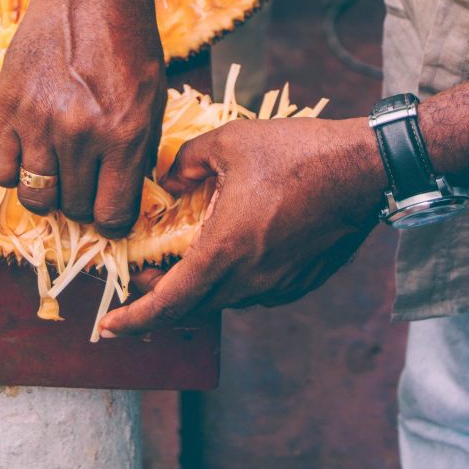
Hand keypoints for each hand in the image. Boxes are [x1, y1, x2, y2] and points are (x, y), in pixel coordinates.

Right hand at [0, 0, 165, 238]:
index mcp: (125, 134)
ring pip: (36, 197)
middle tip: (86, 179)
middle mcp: (81, 134)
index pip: (112, 215)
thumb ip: (141, 149)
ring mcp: (39, 121)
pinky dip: (13, 170)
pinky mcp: (6, 105)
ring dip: (49, 190)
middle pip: (74, 207)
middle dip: (83, 202)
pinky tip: (29, 151)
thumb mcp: (154, 94)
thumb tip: (126, 197)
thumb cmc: (128, 38)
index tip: (110, 211)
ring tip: (59, 167)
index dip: (113, 220)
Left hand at [98, 115, 382, 334]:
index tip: (108, 326)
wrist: (361, 169)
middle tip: (141, 277)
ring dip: (197, 287)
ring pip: (224, 299)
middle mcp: (250, 279)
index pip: (169, 303)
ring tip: (183, 257)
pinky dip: (230, 280)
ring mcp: (278, 284)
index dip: (134, 318)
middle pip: (192, 306)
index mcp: (225, 251)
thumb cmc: (296, 153)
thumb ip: (187, 162)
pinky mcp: (301, 281)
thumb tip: (167, 180)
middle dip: (159, 298)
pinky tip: (230, 250)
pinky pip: (254, 291)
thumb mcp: (229, 142)